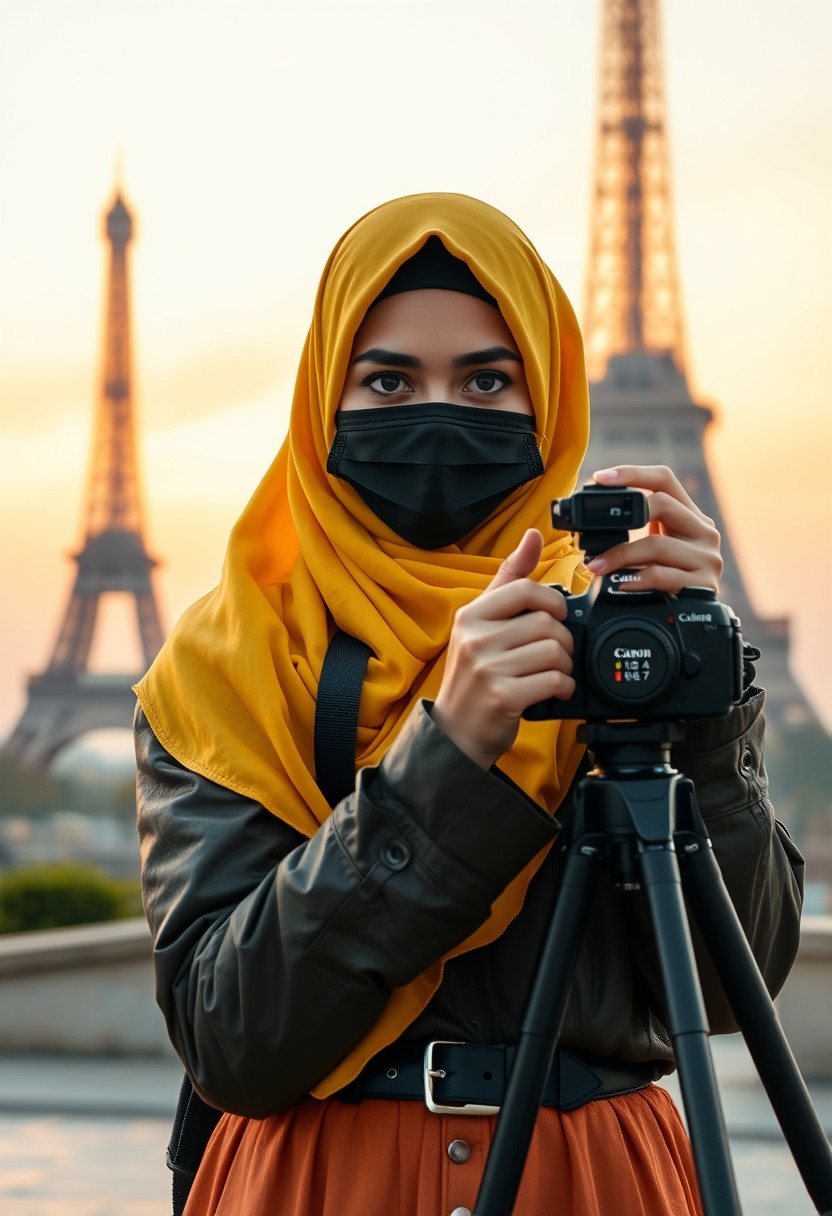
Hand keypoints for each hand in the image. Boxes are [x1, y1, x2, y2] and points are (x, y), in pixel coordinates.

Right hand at [432, 529, 574, 768]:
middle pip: (545, 623)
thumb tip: (533, 535)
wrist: (456, 732)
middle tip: (556, 653)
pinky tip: (554, 690)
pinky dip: (564, 687)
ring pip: (554, 651)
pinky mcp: (503, 698)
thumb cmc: (475, 675)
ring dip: (565, 665)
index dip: (552, 600)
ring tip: (553, 673)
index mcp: (471, 616)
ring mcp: (487, 669)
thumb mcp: (481, 622)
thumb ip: (509, 578)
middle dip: (563, 640)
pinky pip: (554, 680)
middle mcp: (475, 639)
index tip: (555, 614)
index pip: (523, 589)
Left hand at [584, 466, 722, 593]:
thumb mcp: (658, 547)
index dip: (631, 473)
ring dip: (620, 555)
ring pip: (658, 544)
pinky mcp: (704, 585)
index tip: (599, 478)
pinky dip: (636, 579)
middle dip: (624, 518)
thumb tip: (589, 521)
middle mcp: (704, 531)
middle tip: (593, 534)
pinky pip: (663, 576)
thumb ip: (639, 529)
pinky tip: (621, 583)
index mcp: (690, 516)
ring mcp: (707, 558)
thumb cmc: (671, 578)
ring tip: (596, 566)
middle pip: (663, 504)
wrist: (699, 618)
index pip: (664, 479)